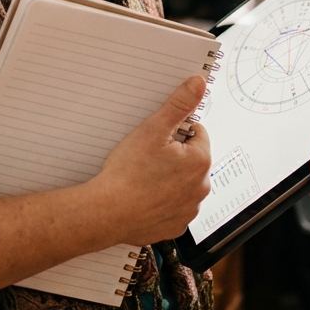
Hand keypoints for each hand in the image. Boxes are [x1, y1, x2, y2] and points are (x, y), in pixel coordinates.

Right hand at [96, 75, 211, 242]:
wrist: (107, 212)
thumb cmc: (129, 171)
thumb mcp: (154, 128)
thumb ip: (179, 104)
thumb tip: (198, 83)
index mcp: (201, 161)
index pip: (196, 133)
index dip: (175, 131)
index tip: (157, 139)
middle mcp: (201, 188)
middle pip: (190, 159)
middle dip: (173, 154)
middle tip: (147, 156)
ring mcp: (189, 210)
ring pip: (182, 183)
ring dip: (169, 177)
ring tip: (144, 176)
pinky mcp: (175, 226)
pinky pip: (173, 206)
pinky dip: (162, 200)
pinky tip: (144, 195)